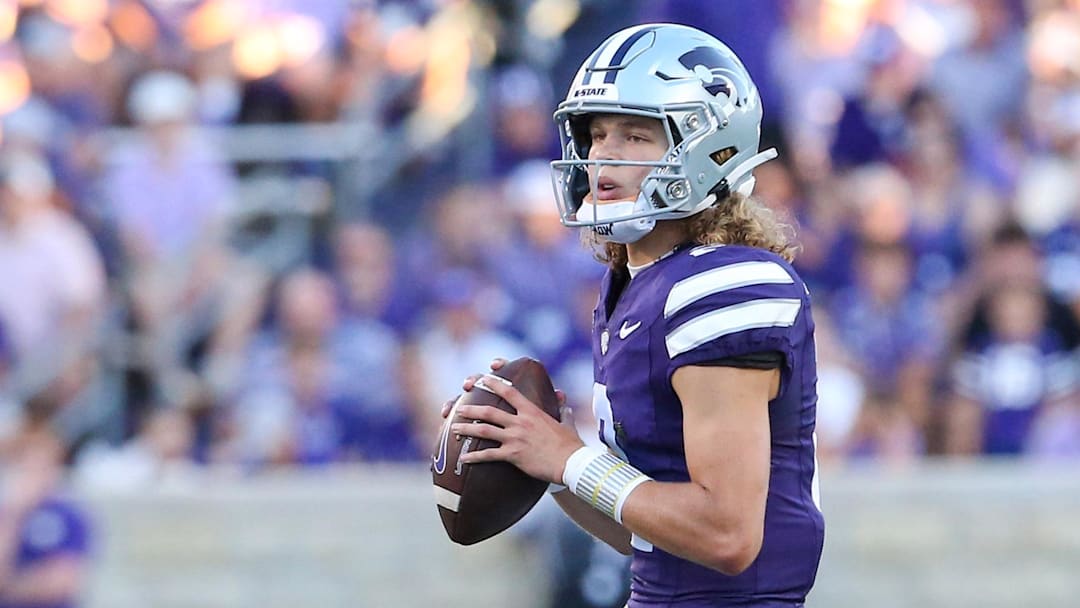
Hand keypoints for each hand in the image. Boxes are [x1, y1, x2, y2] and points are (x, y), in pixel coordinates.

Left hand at [451, 373, 582, 483]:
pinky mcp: (513, 455)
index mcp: (532, 412)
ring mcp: (515, 438)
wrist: (571, 463)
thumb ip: (563, 410)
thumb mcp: (567, 423)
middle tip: (459, 408)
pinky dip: (474, 457)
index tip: (483, 379)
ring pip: (485, 431)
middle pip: (489, 412)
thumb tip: (564, 402)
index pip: (509, 392)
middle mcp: (520, 422)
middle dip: (471, 409)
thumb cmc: (570, 444)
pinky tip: (463, 459)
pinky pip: (489, 455)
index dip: (494, 384)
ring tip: (454, 428)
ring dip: (467, 429)